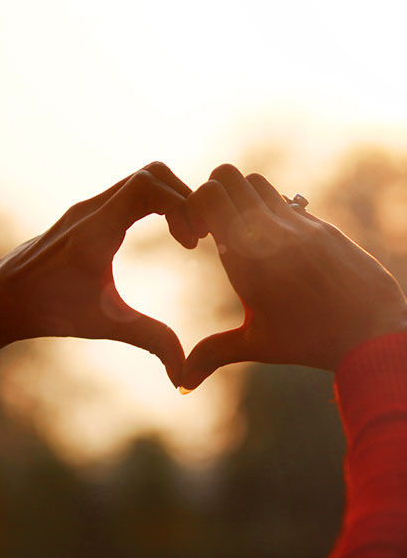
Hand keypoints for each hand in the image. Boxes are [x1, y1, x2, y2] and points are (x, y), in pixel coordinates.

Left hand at [0, 162, 197, 386]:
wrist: (1, 298)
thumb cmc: (48, 310)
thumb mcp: (104, 324)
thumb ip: (149, 340)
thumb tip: (181, 374)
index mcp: (96, 230)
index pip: (149, 185)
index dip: (182, 205)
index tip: (192, 243)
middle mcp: (91, 210)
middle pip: (152, 174)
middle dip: (184, 200)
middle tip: (195, 239)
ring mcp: (87, 209)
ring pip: (140, 181)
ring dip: (170, 201)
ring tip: (184, 239)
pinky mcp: (86, 215)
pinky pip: (129, 193)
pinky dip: (154, 205)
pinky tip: (161, 236)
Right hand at [182, 164, 406, 390]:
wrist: (375, 332)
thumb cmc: (311, 341)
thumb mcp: (257, 345)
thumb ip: (213, 353)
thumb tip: (183, 382)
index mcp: (246, 255)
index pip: (208, 196)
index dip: (192, 206)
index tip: (197, 235)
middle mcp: (270, 229)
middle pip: (228, 175)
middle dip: (213, 192)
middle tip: (214, 224)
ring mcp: (299, 222)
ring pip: (258, 182)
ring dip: (242, 197)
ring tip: (245, 231)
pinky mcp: (322, 225)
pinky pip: (287, 202)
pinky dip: (271, 212)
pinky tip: (278, 246)